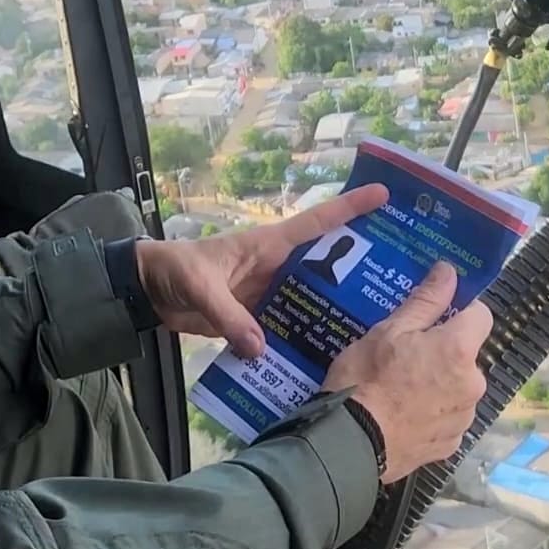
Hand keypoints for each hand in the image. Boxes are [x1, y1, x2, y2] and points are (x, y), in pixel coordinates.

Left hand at [135, 183, 387, 356]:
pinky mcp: (256, 318)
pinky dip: (303, 338)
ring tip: (375, 323)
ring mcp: (268, 293)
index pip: (317, 222)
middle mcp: (276, 267)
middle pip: (326, 264)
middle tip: (401, 275)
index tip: (384, 194)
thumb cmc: (175, 270)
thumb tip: (260, 349)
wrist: (147, 291)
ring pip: (310, 298)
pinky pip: (287, 326)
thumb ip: (230, 317)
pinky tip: (324, 354)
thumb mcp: (201, 288)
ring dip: (335, 308)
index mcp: (268, 245)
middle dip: (359, 266)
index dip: (350, 207)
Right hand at [322, 261, 492, 483]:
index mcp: (460, 350)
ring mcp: (464, 418)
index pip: (481, 315)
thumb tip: (450, 271)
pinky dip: (433, 414)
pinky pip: (448, 418)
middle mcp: (473, 384)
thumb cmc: (367, 378)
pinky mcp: (451, 445)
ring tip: (400, 389)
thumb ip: (426, 301)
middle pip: (467, 355)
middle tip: (404, 356)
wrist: (351, 443)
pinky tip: (403, 414)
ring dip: (440, 384)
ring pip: (458, 388)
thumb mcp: (389, 331)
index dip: (460, 310)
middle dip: (444, 352)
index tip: (434, 317)